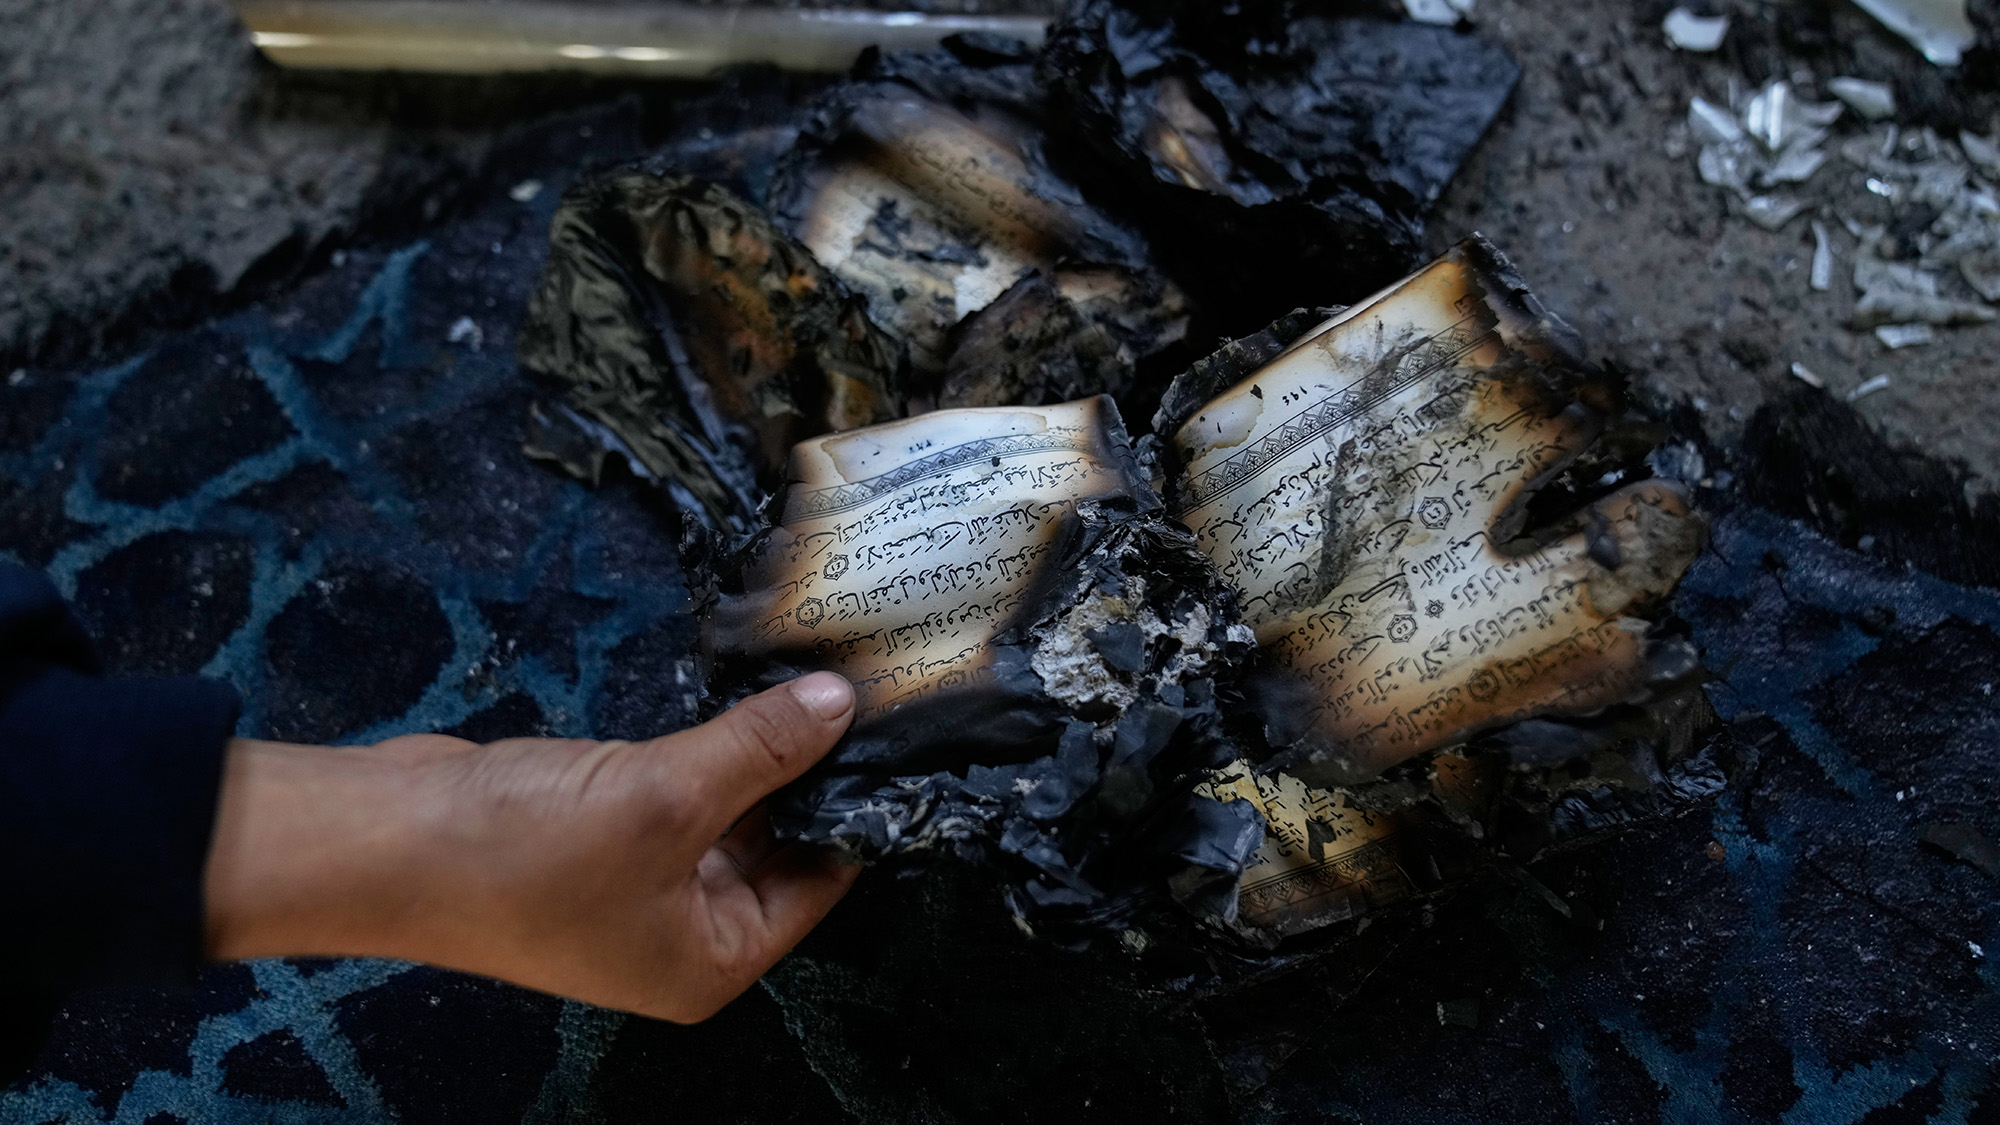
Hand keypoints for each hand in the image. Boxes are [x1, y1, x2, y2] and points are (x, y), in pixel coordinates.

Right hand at [203, 672, 859, 1021]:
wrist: (387, 841)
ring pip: (729, 811)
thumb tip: (840, 706)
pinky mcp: (604, 835)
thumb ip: (762, 749)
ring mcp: (641, 886)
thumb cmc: (526, 853)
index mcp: (713, 960)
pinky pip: (680, 790)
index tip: (899, 734)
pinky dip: (707, 749)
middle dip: (808, 773)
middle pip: (779, 846)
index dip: (857, 808)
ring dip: (758, 754)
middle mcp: (685, 933)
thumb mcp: (667, 796)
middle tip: (863, 692)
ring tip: (816, 682)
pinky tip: (745, 694)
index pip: (822, 884)